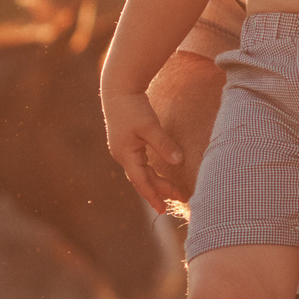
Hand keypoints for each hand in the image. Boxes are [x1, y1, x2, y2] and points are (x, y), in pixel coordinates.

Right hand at [103, 90, 188, 209]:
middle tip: (179, 198)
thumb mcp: (150, 126)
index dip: (154, 196)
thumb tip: (178, 162)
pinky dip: (150, 172)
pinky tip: (159, 174)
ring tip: (171, 191)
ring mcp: (123, 150)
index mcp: (126, 155)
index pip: (142, 182)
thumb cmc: (133, 107)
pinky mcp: (126, 143)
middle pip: (142, 179)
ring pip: (141, 172)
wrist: (119, 89)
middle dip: (159, 190)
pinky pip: (139, 164)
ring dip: (155, 182)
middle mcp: (122, 156)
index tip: (164, 209)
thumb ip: (164, 144)